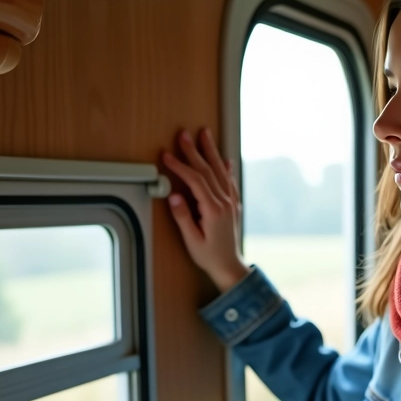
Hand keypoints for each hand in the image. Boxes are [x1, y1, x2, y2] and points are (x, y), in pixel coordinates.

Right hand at [161, 127, 249, 292]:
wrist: (230, 266)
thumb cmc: (209, 256)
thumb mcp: (192, 240)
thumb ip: (183, 217)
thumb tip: (174, 196)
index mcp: (213, 210)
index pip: (195, 181)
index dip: (180, 166)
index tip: (167, 155)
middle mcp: (225, 203)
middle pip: (208, 170)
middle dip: (194, 151)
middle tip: (184, 134)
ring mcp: (231, 203)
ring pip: (220, 171)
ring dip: (211, 152)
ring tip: (205, 134)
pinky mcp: (233, 205)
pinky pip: (229, 181)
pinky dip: (226, 168)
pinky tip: (224, 159)